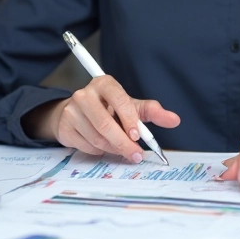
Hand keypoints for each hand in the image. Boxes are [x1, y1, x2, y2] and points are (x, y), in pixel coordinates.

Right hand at [24, 75, 179, 162]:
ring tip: (120, 148)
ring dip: (112, 148)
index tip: (137, 136)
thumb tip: (174, 120)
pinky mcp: (65, 126)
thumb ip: (152, 112)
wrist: (77, 113)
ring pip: (97, 138)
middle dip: (123, 143)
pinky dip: (99, 150)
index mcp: (104, 84)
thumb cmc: (108, 109)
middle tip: (135, 154)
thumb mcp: (131, 107)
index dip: (129, 120)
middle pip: (106, 124)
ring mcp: (72, 110)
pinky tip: (102, 144)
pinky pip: (86, 146)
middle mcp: (85, 94)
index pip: (119, 100)